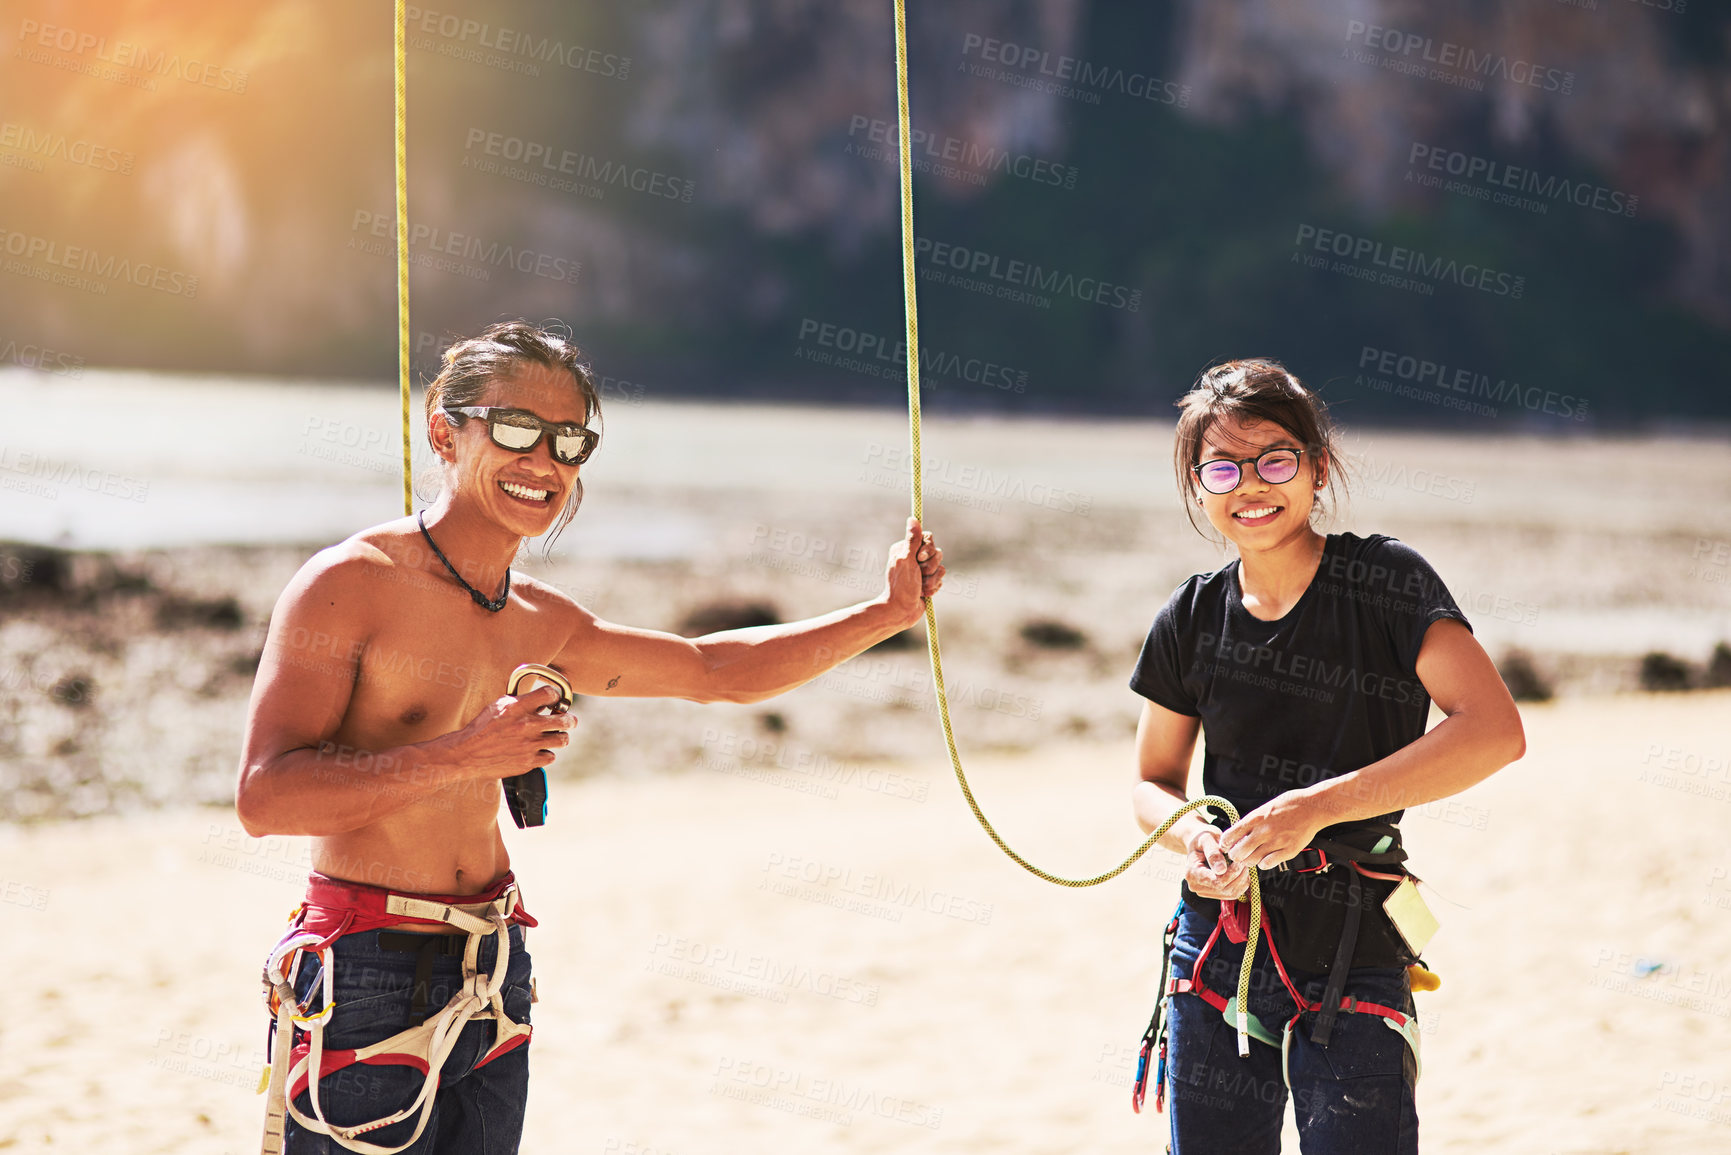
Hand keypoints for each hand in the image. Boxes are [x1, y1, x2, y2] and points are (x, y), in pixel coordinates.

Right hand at [447, 683, 577, 780]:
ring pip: (562, 740)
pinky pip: (550, 756)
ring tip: (555, 736)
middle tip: (568, 720)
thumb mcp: (498, 706)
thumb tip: (539, 700)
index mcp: (518, 707)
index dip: (555, 696)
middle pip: (565, 720)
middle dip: (569, 719)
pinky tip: (539, 750)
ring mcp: (530, 745)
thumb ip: (520, 702)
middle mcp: (527, 725)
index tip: (554, 700)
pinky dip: (546, 753)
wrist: (467, 753)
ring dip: (560, 737)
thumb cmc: (481, 728)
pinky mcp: (528, 762)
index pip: (550, 694)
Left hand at [882, 517, 944, 626]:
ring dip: (932, 580)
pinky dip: (933, 587)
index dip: (928, 549)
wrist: (901, 612)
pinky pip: (941, 579)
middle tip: (918, 576)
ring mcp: (922, 571)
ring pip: (941, 568)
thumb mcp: (905, 560)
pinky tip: (923, 593)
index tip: (919, 558)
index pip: (928, 538)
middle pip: (937, 553)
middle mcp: (914, 558)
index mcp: (905, 549)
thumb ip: (912, 540)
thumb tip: (913, 519)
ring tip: (920, 588)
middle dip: (930, 567)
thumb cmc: (901, 586)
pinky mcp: (928, 582)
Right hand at [1184, 825, 1250, 900]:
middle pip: (1224, 889)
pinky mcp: (1214, 893)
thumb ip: (1213, 853)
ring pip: (1231, 893)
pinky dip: (1241, 883)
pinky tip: (1241, 871)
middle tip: (1244, 860)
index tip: (1240, 861)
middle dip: (1238, 876)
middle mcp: (1195, 886)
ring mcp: (1204, 892)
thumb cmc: (1203, 837)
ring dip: (1241, 880)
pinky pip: (1233, 894)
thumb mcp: (1207, 839)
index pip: (1215, 881)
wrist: (1199, 842)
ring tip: (1243, 864)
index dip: (1231, 873)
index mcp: (1191, 873)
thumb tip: (1221, 870)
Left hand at [1218, 791, 1325, 871]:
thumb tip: (1235, 836)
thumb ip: (1251, 822)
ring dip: (1249, 861)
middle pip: (1238, 853)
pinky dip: (1264, 864)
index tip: (1227, 846)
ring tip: (1252, 856)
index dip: (1225, 844)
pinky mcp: (1289, 850)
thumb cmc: (1288, 805)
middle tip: (1238, 855)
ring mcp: (1277, 842)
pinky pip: (1268, 864)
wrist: (1312, 807)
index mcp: (1255, 818)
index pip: (1230, 836)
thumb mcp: (1264, 808)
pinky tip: (1266, 858)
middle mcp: (1264, 831)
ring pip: (1252, 861)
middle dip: (1235, 856)